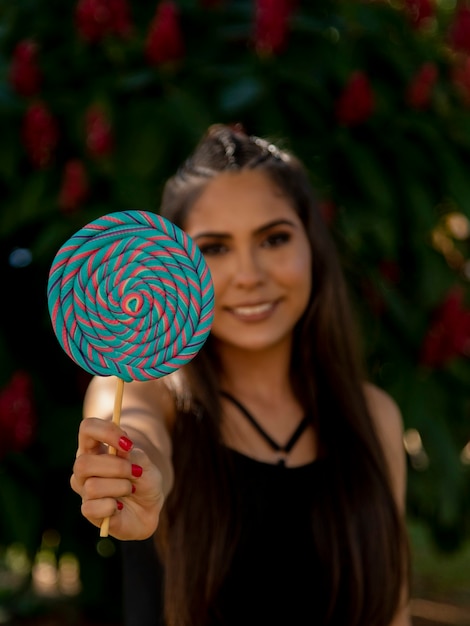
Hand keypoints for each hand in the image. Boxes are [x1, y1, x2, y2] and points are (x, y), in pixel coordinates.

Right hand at [70, 418, 164, 539]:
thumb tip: (121, 452)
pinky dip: (112, 507)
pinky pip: (91, 508)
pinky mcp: (88, 511)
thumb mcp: (145, 464)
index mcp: (95, 448)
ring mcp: (84, 490)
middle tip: (135, 472)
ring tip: (131, 489)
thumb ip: (133, 456)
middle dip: (116, 468)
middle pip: (83, 462)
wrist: (149, 506)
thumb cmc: (143, 479)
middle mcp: (84, 468)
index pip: (87, 428)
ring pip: (92, 486)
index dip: (106, 432)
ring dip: (120, 487)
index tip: (128, 443)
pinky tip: (119, 506)